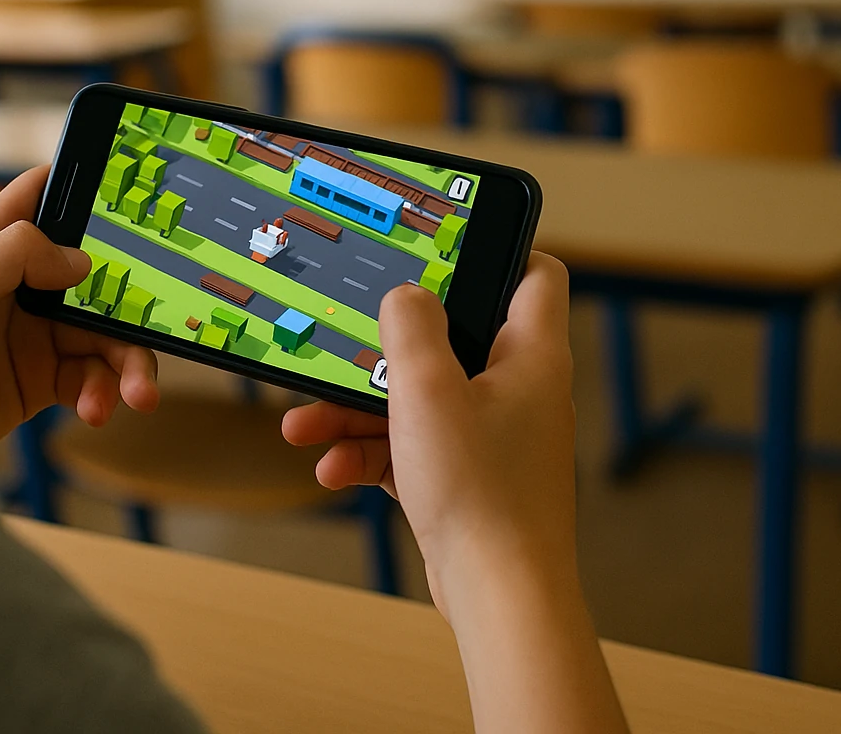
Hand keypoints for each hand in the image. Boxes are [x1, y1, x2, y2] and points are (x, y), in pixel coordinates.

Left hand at [0, 167, 159, 477]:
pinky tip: (95, 411)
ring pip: (103, 334)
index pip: (47, 195)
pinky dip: (104, 394)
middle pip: (97, 273)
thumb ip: (15, 255)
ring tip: (136, 395)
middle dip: (134, 298)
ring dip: (127, 361)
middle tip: (161, 323)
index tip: (142, 199)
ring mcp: (30, 335)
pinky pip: (91, 380)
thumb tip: (80, 259)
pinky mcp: (37, 383)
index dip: (92, 189)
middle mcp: (16, 285)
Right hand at [284, 253, 623, 733]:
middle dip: (380, 350)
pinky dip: (371, 453)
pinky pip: (411, 447)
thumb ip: (411, 329)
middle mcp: (518, 389)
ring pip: (418, 398)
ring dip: (357, 409)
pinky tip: (332, 469)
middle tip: (339, 345)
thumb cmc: (481, 494)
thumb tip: (404, 295)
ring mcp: (492, 436)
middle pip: (448, 339)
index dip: (495, 248)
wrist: (498, 596)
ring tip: (305, 424)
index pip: (535, 273)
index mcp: (529, 355)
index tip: (439, 244)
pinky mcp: (466, 477)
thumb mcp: (428, 392)